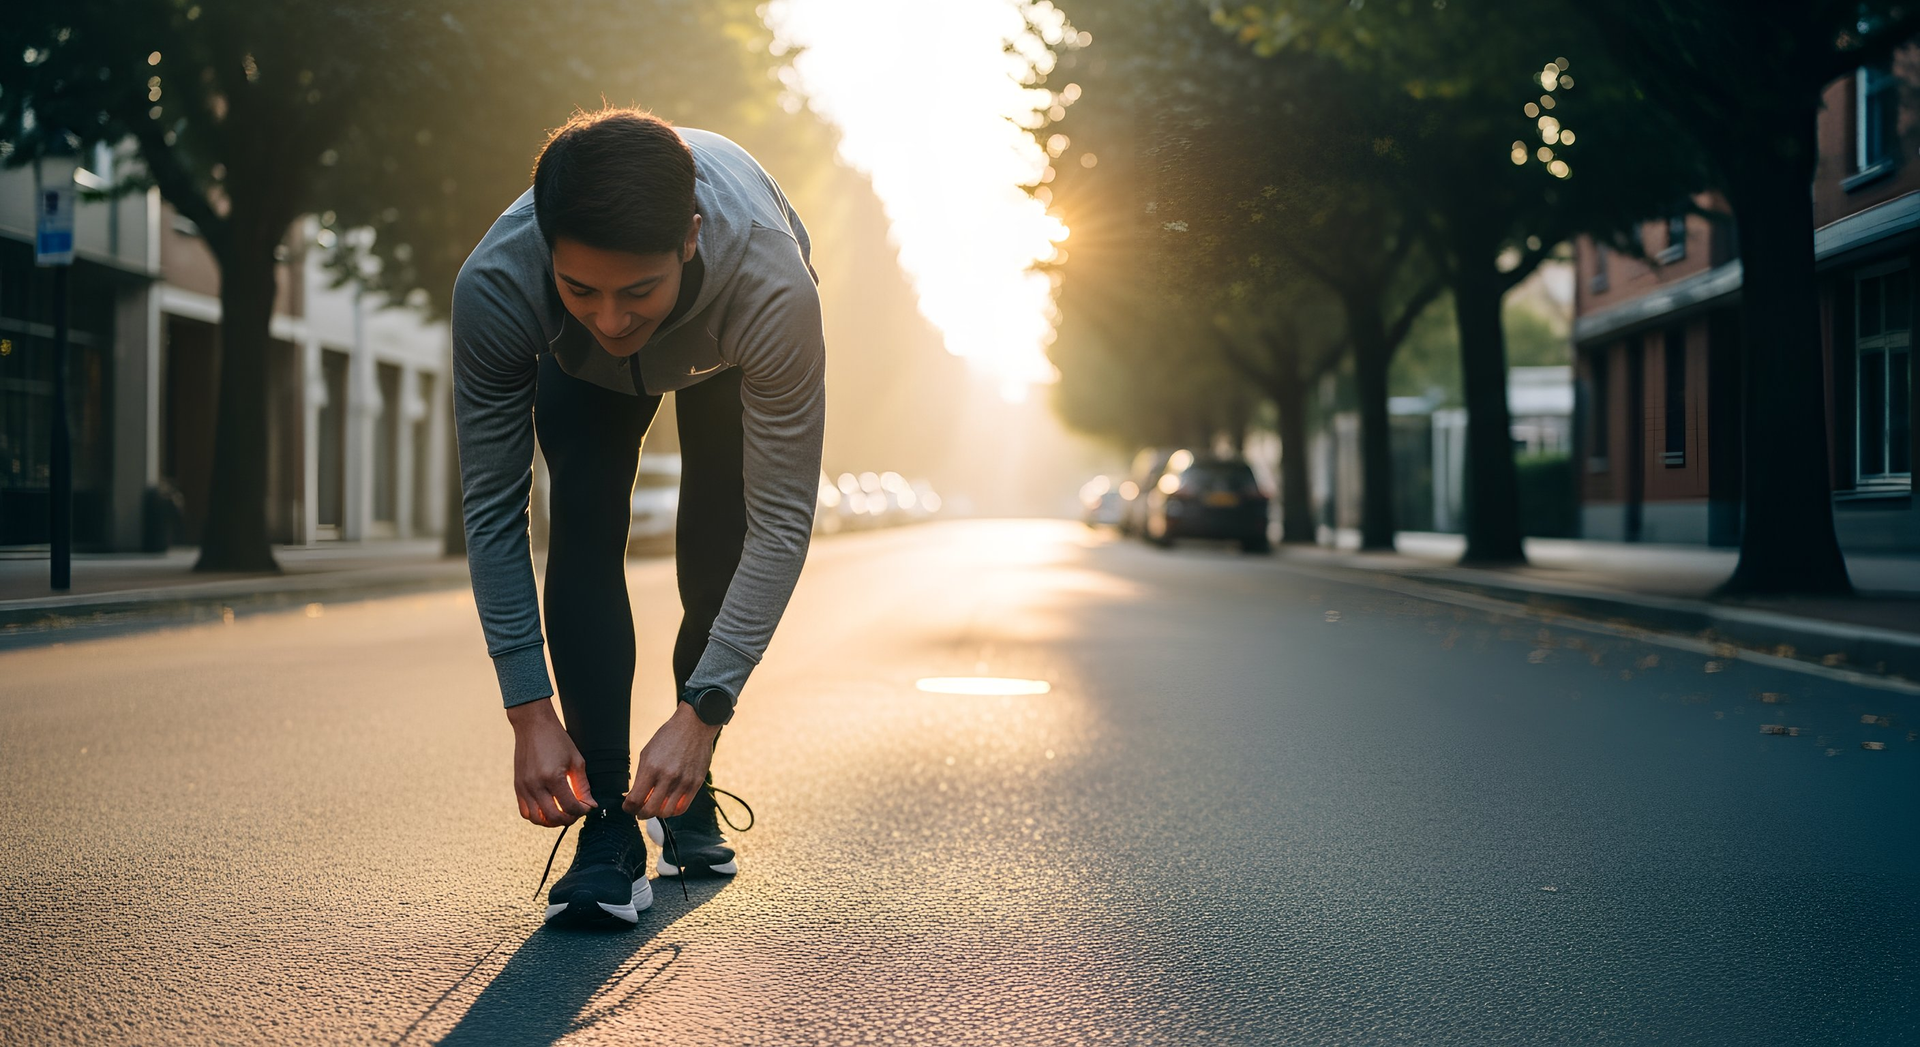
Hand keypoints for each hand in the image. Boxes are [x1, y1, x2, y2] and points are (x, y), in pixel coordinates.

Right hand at [506, 698, 596, 826]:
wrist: (532, 726)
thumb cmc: (557, 740)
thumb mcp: (576, 760)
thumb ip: (583, 786)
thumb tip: (590, 805)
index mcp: (553, 777)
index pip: (570, 807)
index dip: (583, 811)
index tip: (588, 806)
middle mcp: (535, 785)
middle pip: (554, 817)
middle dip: (570, 819)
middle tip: (577, 812)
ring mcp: (524, 788)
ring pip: (537, 819)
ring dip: (552, 821)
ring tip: (563, 813)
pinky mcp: (517, 787)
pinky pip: (525, 812)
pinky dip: (538, 816)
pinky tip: (548, 809)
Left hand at [624, 701, 722, 818]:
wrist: (694, 726)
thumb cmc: (667, 738)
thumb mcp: (647, 753)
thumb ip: (642, 777)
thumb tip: (635, 797)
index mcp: (651, 768)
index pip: (635, 800)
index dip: (628, 808)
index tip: (628, 807)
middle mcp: (667, 777)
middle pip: (649, 810)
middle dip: (641, 814)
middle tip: (639, 811)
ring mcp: (683, 782)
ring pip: (666, 813)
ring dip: (657, 814)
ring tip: (655, 807)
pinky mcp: (696, 784)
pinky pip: (682, 808)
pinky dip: (672, 811)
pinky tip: (668, 804)